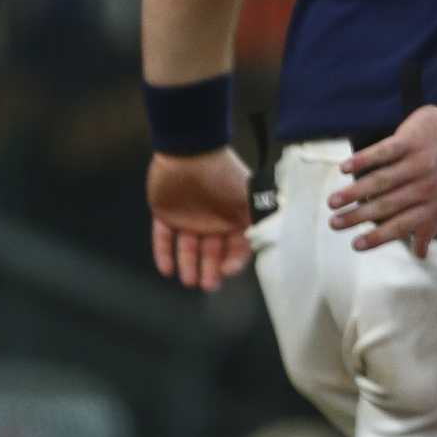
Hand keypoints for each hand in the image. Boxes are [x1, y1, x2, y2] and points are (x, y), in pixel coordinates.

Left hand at [147, 148, 252, 291]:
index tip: (227, 272)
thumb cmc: (222, 175)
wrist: (190, 151)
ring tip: (188, 281)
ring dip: (189, 266)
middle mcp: (212, 220)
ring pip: (188, 249)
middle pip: (212, 252)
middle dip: (210, 270)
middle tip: (207, 285)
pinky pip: (164, 238)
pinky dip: (164, 254)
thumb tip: (272, 237)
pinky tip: (166, 270)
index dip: (234, 261)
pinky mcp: (165, 215)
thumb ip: (258, 218)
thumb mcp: (246, 196)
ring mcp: (188, 218)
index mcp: (233, 217)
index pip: (237, 246)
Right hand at [329, 105, 436, 257]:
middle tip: (334, 224)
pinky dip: (362, 160)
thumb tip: (420, 255)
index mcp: (436, 203)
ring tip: (332, 202)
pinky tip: (344, 169)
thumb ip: (433, 225)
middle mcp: (426, 185)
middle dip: (357, 217)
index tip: (355, 246)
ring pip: (380, 181)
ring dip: (354, 192)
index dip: (378, 237)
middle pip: (386, 205)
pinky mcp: (409, 140)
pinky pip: (382, 152)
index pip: (402, 225)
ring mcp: (417, 162)